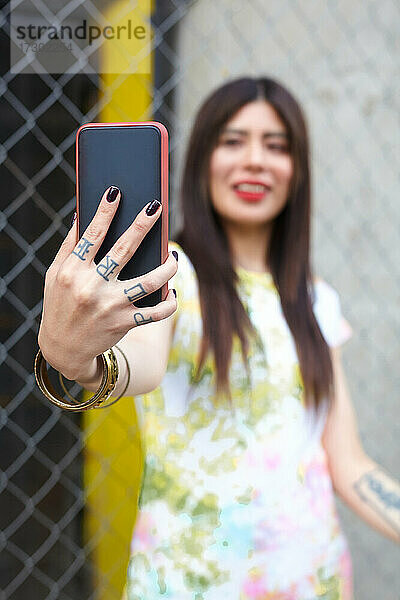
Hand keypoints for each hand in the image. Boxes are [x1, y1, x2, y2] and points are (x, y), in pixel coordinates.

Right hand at [38, 186, 177, 380]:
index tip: (116, 192)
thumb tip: (83, 216)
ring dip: (167, 266)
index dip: (105, 212)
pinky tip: (173, 290)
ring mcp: (110, 306)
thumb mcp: (55, 275)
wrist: (63, 348)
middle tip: (156, 207)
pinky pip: (155, 313)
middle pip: (123, 251)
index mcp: (72, 271)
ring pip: (149, 282)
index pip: (91, 236)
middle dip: (142, 226)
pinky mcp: (124, 323)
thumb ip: (69, 247)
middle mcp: (91, 287)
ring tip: (174, 255)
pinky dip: (169, 302)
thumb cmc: (60, 304)